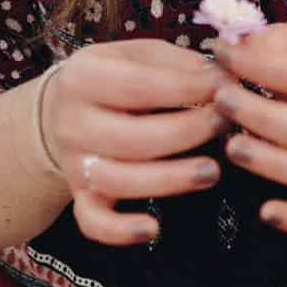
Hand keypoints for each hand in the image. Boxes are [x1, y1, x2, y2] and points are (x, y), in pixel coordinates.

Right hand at [41, 39, 232, 246]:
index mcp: (85, 78)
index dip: (188, 88)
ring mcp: (75, 163)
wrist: (60, 110)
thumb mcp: (137, 55)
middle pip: (133, 137)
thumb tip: (224, 79)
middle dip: (187, 132)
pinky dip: (120, 231)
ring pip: (121, 181)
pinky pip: (94, 222)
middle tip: (226, 124)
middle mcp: (74, 123)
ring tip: (212, 172)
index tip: (226, 87)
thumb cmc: (114, 78)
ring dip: (171, 180)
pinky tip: (153, 229)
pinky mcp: (80, 196)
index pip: (140, 86)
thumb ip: (177, 64)